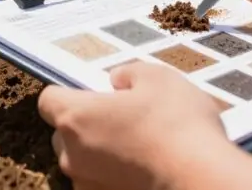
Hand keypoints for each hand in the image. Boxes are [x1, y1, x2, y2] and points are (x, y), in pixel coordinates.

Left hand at [38, 61, 230, 189]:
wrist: (202, 180)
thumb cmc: (178, 125)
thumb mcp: (158, 78)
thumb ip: (129, 72)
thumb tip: (117, 81)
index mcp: (76, 117)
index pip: (49, 100)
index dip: (69, 92)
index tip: (94, 93)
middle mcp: (72, 155)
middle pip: (64, 133)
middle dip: (85, 124)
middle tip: (122, 118)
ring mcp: (86, 185)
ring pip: (83, 162)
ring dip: (100, 153)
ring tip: (139, 148)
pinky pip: (100, 184)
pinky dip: (114, 177)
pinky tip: (144, 170)